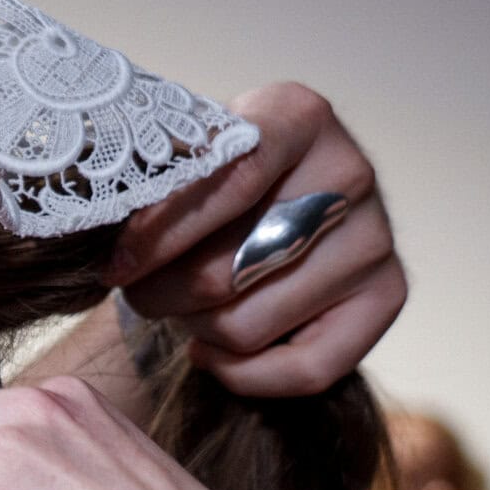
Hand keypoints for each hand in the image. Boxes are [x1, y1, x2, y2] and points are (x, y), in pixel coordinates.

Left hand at [109, 82, 406, 395]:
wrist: (268, 198)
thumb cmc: (205, 179)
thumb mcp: (178, 155)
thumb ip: (152, 181)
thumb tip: (102, 224)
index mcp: (296, 116)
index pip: (230, 179)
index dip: (162, 233)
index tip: (116, 265)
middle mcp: (349, 172)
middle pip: (226, 270)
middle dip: (159, 292)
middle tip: (135, 288)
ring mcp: (375, 237)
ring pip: (247, 324)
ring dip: (193, 327)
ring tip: (179, 304)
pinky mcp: (388, 295)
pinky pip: (306, 370)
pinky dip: (239, 373)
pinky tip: (207, 350)